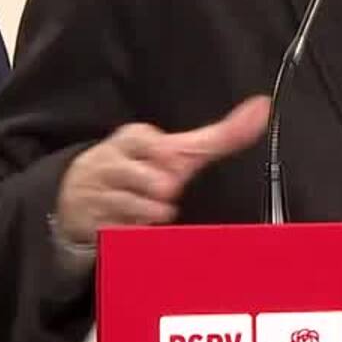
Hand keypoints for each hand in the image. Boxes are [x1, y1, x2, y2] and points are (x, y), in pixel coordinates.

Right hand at [53, 96, 270, 244]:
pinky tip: (132, 225)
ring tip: (150, 208)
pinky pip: (122, 232)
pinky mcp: (90, 223)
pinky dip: (133, 233)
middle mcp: (111, 161)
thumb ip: (222, 134)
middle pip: (152, 181)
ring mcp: (97, 192)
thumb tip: (262, 108)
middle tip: (160, 191)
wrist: (79, 196)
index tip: (171, 163)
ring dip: (150, 214)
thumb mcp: (177, 151)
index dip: (168, 158)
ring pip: (138, 208)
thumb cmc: (141, 169)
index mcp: (132, 139)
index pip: (156, 146)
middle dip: (161, 191)